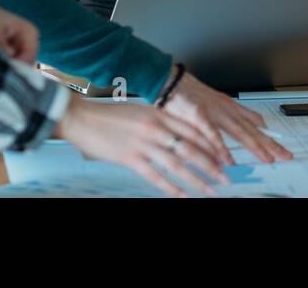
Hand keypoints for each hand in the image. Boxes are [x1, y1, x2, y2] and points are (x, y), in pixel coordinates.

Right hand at [55, 95, 230, 197]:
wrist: (82, 118)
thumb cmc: (109, 115)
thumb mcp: (141, 111)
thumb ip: (161, 120)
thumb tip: (180, 132)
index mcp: (160, 114)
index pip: (194, 131)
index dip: (211, 145)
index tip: (224, 157)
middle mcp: (156, 128)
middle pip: (191, 148)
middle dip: (211, 164)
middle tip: (226, 176)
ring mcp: (144, 144)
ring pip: (178, 164)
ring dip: (197, 178)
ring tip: (211, 189)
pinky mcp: (130, 158)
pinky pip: (156, 176)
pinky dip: (172, 188)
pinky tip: (183, 196)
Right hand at [162, 73, 292, 164]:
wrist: (171, 81)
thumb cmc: (191, 94)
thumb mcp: (219, 103)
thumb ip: (237, 113)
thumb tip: (257, 122)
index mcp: (231, 108)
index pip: (255, 125)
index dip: (268, 138)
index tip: (280, 149)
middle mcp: (227, 110)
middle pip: (252, 130)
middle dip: (269, 145)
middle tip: (284, 156)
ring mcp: (215, 112)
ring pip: (239, 131)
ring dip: (254, 146)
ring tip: (266, 158)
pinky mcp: (199, 115)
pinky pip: (213, 134)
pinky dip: (221, 147)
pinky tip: (229, 160)